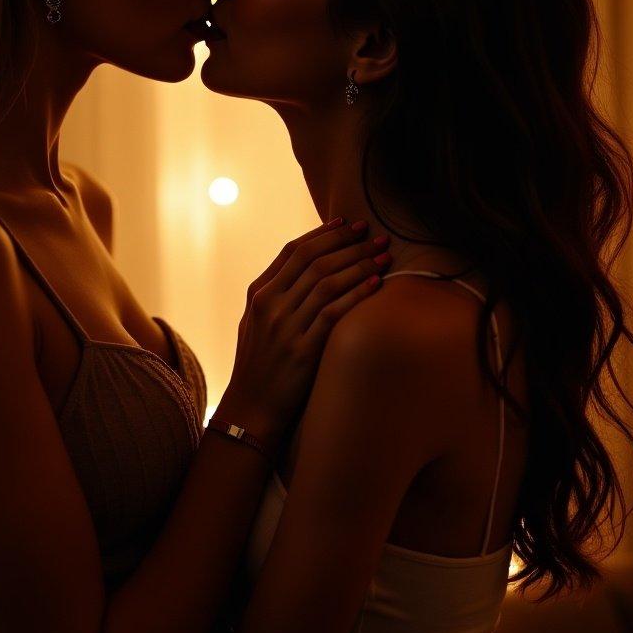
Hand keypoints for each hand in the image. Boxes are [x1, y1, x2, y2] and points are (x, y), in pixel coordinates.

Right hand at [219, 218, 389, 445]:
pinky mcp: (302, 350)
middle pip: (314, 261)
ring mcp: (285, 327)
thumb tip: (307, 269)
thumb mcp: (255, 323)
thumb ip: (276, 295)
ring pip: (326, 281)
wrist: (250, 409)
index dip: (323, 234)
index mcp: (259, 294)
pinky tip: (376, 283)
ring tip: (382, 254)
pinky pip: (334, 312)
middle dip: (348, 243)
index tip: (348, 223)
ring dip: (359, 263)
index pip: (294, 251)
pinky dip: (357, 293)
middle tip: (373, 233)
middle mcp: (270, 305)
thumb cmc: (258, 365)